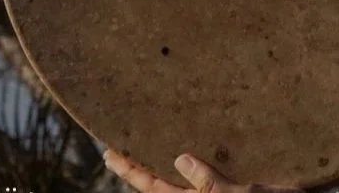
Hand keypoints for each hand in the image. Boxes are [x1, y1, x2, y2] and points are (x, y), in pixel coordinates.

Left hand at [104, 148, 305, 192]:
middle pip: (159, 186)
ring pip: (177, 185)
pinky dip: (189, 168)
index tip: (109, 153)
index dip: (130, 169)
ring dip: (160, 170)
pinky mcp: (230, 191)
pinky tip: (188, 156)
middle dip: (138, 169)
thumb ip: (209, 183)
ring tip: (147, 151)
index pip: (153, 186)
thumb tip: (180, 159)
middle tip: (117, 151)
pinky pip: (200, 180)